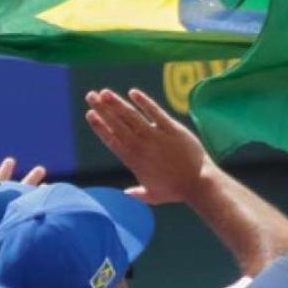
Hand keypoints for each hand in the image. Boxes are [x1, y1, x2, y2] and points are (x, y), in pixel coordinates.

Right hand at [85, 88, 210, 204]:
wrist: (198, 183)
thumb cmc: (175, 190)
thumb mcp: (153, 195)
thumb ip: (138, 193)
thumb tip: (127, 192)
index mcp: (133, 161)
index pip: (111, 139)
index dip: (99, 126)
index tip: (89, 114)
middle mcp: (141, 146)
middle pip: (117, 124)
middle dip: (102, 108)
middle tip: (90, 95)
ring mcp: (156, 136)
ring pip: (131, 116)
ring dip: (117, 103)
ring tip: (104, 92)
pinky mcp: (172, 129)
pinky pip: (155, 112)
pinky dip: (144, 101)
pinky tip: (133, 92)